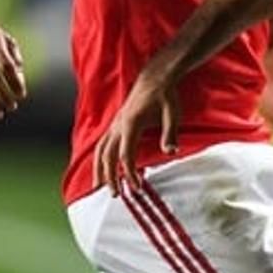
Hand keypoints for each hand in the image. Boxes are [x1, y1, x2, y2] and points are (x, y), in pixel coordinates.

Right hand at [92, 73, 179, 196]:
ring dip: (99, 169)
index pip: (125, 154)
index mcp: (130, 123)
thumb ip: (170, 133)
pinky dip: (99, 159)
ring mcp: (114, 124)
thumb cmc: (165, 95)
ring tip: (100, 187)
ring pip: (100, 150)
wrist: (155, 77)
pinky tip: (101, 170)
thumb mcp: (173, 112)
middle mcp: (118, 124)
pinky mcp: (115, 124)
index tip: (136, 187)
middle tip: (116, 195)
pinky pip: (102, 144)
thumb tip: (171, 151)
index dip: (129, 172)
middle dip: (110, 176)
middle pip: (107, 155)